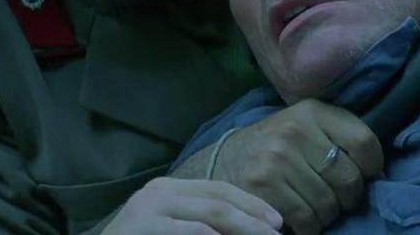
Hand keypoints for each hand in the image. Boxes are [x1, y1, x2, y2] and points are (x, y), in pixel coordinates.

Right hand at [102, 177, 281, 234]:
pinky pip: (190, 230)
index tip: (277, 221)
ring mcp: (150, 207)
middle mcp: (161, 190)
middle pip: (219, 199)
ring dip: (244, 228)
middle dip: (253, 217)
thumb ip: (200, 224)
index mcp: (169, 188)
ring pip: (211, 213)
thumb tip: (244, 227)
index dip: (251, 203)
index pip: (218, 188)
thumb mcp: (172, 228)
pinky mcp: (143, 225)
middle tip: (277, 233)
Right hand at [212, 99, 383, 234]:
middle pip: (350, 179)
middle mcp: (295, 130)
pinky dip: (310, 227)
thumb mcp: (305, 126)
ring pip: (329, 204)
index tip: (364, 176)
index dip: (372, 167)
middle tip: (336, 199)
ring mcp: (278, 158)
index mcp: (312, 111)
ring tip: (314, 207)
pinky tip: (300, 219)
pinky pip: (307, 220)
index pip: (364, 141)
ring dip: (327, 215)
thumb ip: (338, 138)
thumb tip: (378, 174)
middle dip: (348, 198)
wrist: (223, 161)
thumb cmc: (275, 147)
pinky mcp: (264, 185)